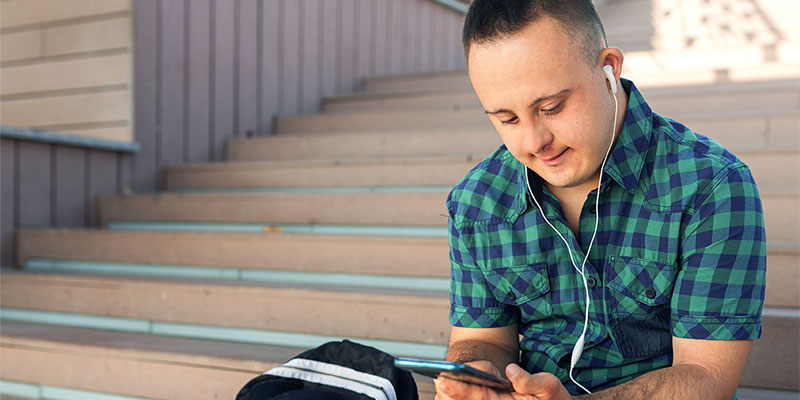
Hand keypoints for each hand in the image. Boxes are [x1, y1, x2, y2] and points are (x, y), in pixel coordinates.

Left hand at [434, 363, 573, 399]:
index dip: (461, 390)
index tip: (444, 381)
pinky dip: (458, 394)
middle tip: (437, 379)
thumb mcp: (548, 387)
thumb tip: (511, 371)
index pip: (480, 398)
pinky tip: (447, 386)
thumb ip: (530, 381)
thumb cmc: (553, 398)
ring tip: (440, 380)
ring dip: (451, 395)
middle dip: (451, 392)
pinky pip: (473, 398)